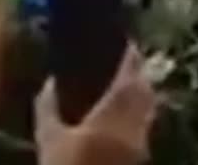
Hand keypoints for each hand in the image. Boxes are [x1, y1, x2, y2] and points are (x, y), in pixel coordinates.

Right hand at [34, 46, 157, 164]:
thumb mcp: (49, 141)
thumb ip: (48, 109)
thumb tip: (49, 83)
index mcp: (114, 113)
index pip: (130, 75)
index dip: (131, 57)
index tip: (127, 43)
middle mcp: (135, 125)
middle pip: (145, 91)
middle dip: (139, 73)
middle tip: (128, 61)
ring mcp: (141, 144)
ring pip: (148, 110)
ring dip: (142, 93)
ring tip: (126, 86)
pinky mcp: (141, 159)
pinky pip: (144, 127)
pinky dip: (139, 114)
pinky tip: (124, 118)